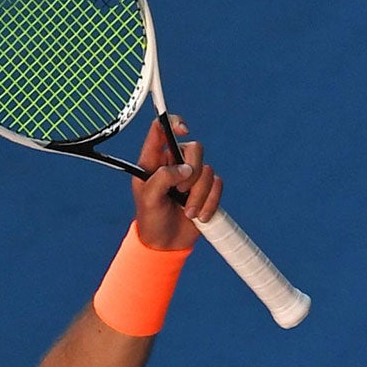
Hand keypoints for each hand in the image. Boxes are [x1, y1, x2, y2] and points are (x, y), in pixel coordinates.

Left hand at [129, 115, 220, 249]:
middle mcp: (174, 164)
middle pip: (194, 148)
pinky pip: (218, 185)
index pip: (161, 130)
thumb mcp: (148, 199)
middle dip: (193, 172)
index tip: (183, 130)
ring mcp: (192, 176)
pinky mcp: (206, 189)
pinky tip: (198, 216)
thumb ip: (162, 178)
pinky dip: (210, 202)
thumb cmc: (151, 219)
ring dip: (199, 195)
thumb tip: (186, 169)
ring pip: (208, 170)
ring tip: (187, 212)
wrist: (166, 244)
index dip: (173, 122)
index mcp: (153, 161)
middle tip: (181, 191)